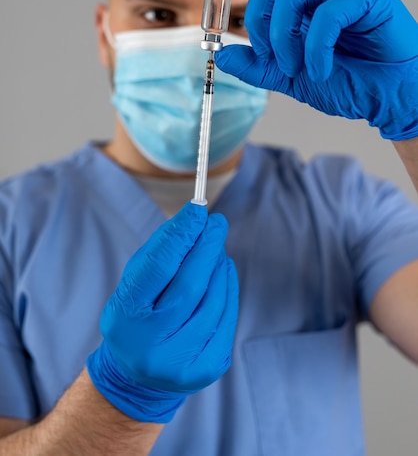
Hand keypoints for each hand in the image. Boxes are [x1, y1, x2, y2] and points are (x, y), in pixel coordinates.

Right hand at [87, 201, 238, 422]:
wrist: (138, 376)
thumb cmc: (137, 315)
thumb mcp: (134, 285)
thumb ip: (160, 253)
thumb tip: (195, 220)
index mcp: (125, 318)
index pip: (158, 267)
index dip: (180, 235)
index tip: (198, 209)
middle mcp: (152, 344)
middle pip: (191, 284)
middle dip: (207, 247)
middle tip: (217, 222)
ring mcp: (182, 361)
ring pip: (214, 299)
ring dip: (219, 266)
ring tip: (215, 249)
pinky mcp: (209, 368)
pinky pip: (227, 316)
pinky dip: (228, 288)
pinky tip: (223, 272)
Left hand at [197, 0, 417, 139]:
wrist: (388, 97)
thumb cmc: (349, 80)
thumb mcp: (291, 78)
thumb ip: (258, 67)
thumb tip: (224, 55)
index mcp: (303, 1)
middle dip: (259, 23)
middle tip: (270, 58)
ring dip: (284, 39)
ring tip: (297, 68)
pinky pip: (327, 13)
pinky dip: (316, 48)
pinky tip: (321, 69)